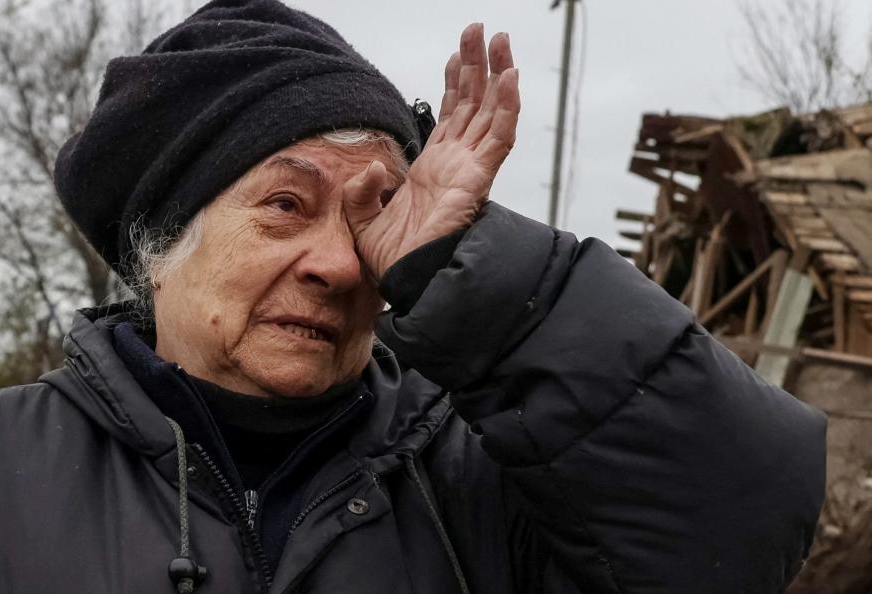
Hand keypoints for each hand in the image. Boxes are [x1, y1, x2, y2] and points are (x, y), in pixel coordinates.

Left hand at [345, 23, 519, 279]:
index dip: (455, 82)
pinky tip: (510, 77)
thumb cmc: (392, 261)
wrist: (408, 285)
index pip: (452, 115)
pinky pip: (499, 138)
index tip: (457, 53)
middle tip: (479, 30)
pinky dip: (507, 106)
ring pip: (489, 111)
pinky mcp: (478, 180)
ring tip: (499, 39)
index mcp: (434, 168)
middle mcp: (457, 163)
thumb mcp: (360, 219)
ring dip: (496, 74)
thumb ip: (361, 190)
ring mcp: (470, 170)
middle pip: (473, 103)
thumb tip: (373, 168)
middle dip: (477, 65)